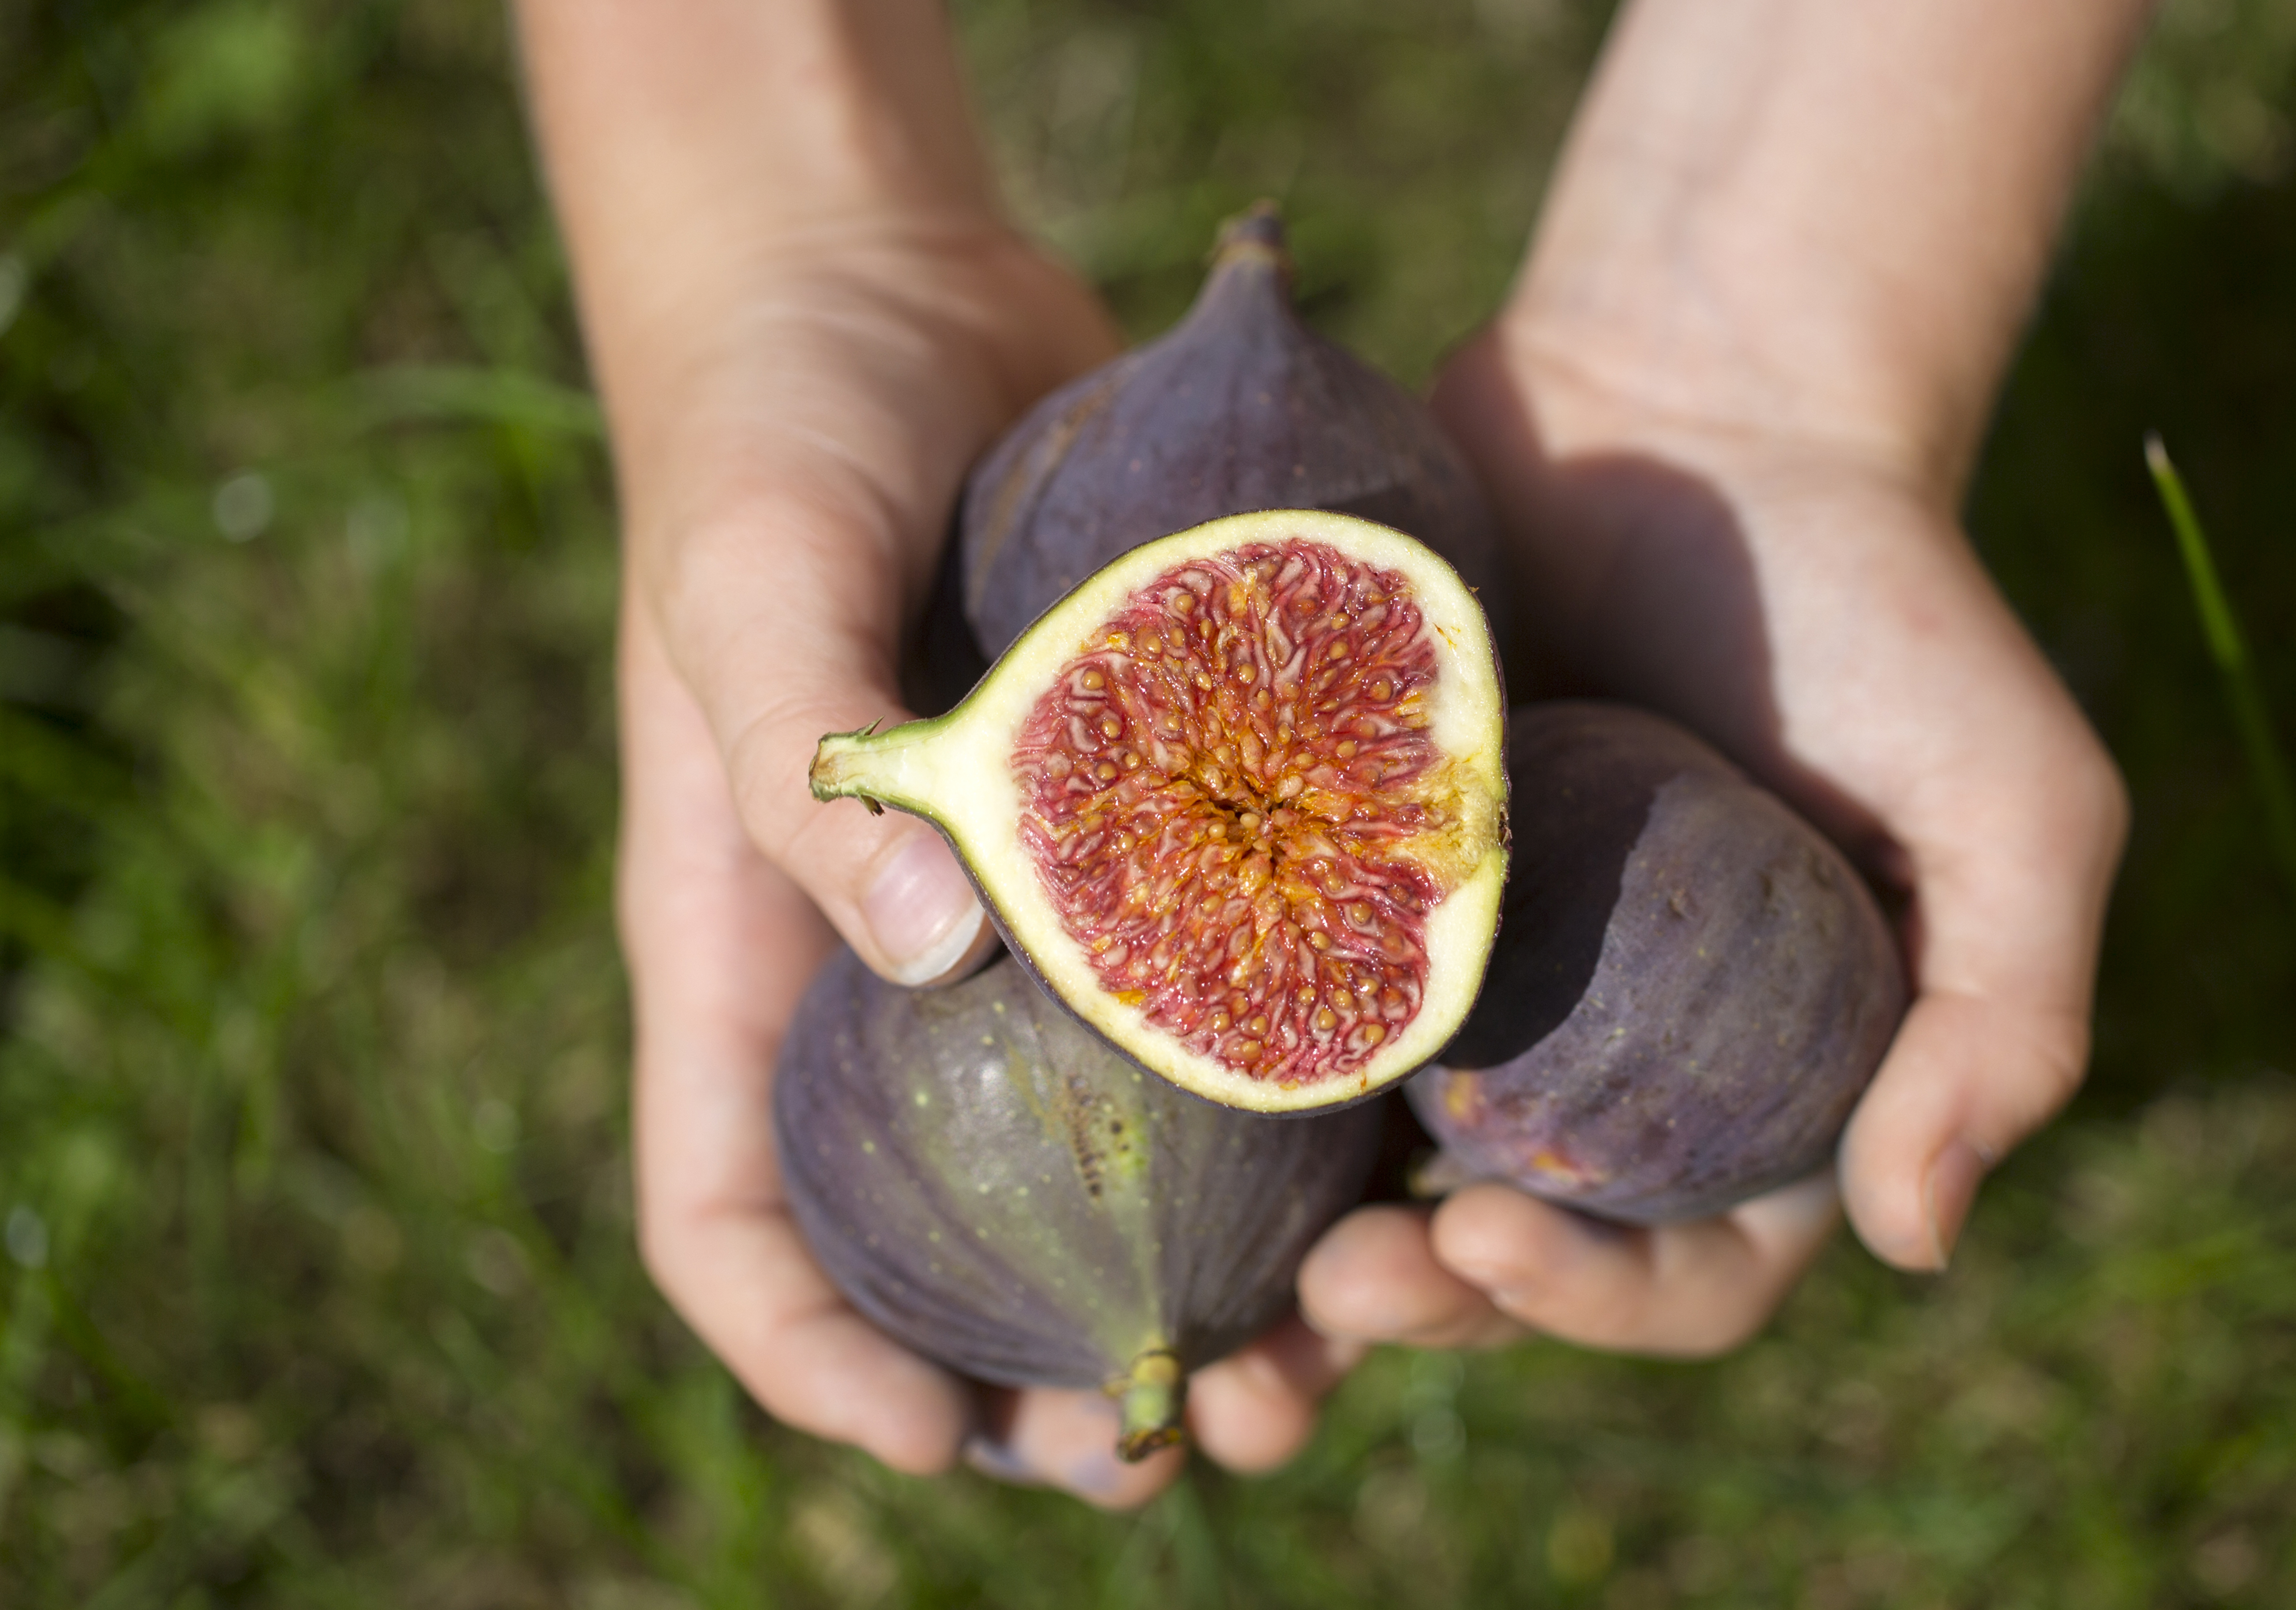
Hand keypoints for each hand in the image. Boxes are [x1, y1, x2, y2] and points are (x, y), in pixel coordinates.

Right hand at [613, 216, 1361, 1503]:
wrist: (894, 300)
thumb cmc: (776, 437)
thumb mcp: (753, 581)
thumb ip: (810, 757)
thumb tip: (931, 956)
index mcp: (754, 959)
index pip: (738, 1222)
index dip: (815, 1357)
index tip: (938, 1440)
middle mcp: (895, 973)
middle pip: (954, 1245)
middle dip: (1051, 1369)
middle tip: (1186, 1438)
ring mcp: (1030, 914)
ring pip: (1113, 1163)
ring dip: (1217, 1270)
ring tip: (1336, 1336)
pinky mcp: (1144, 834)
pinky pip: (1219, 1003)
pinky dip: (1295, 1093)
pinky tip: (1408, 1136)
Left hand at [1299, 312, 2127, 1355]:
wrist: (1697, 403)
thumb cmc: (1881, 603)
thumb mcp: (2016, 805)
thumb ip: (2003, 1022)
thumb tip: (1916, 1242)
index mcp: (1761, 1088)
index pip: (1684, 1270)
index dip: (1593, 1299)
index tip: (1487, 1238)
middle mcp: (1605, 1061)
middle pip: (1507, 1251)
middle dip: (1423, 1302)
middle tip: (1333, 1287)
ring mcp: (1470, 978)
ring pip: (1372, 1172)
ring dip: (1297, 1252)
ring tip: (1219, 1271)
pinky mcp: (1358, 879)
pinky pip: (1279, 1005)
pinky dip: (1226, 1073)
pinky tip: (1149, 1090)